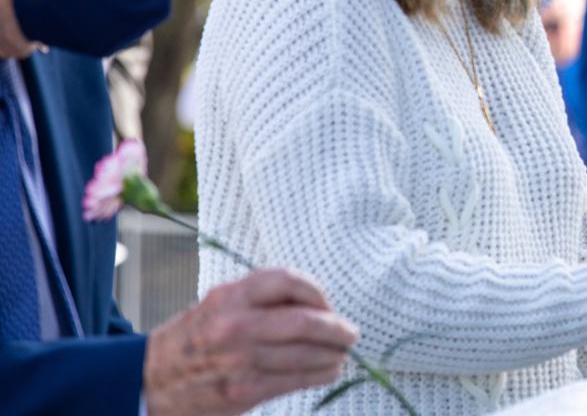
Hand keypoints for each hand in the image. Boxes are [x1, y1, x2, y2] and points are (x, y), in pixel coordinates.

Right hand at [144, 269, 359, 415]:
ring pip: (305, 354)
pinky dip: (319, 375)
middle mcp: (236, 324)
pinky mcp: (243, 391)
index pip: (288, 280)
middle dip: (336, 328)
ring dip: (333, 354)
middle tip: (351, 333)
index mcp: (232, 295)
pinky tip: (329, 371)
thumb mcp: (220, 304)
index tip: (328, 304)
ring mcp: (240, 360)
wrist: (148, 379)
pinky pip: (294, 380)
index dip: (317, 292)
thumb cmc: (194, 337)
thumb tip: (316, 307)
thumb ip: (262, 300)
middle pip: (304, 321)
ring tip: (343, 354)